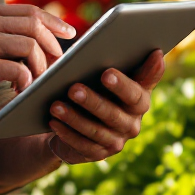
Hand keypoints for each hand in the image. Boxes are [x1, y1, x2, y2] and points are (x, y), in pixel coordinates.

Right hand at [0, 4, 74, 117]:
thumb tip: (36, 42)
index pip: (30, 11)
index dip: (54, 22)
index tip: (69, 34)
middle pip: (35, 25)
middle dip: (53, 47)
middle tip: (57, 66)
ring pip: (30, 47)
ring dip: (40, 68)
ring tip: (36, 83)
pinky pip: (17, 70)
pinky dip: (26, 82)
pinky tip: (20, 92)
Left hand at [46, 50, 165, 163]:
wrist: (78, 120)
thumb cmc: (93, 86)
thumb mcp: (101, 71)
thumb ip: (111, 58)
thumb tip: (112, 40)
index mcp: (139, 96)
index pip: (141, 87)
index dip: (126, 82)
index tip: (108, 71)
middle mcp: (133, 121)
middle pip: (115, 112)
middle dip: (93, 100)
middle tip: (73, 88)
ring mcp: (118, 140)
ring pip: (96, 130)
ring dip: (74, 117)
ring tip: (55, 105)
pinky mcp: (99, 154)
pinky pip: (83, 145)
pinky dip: (66, 133)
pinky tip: (53, 121)